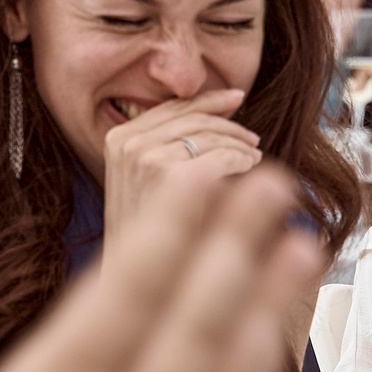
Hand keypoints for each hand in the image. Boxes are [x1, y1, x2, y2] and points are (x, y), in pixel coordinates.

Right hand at [102, 89, 261, 234]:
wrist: (130, 274)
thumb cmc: (143, 228)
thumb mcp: (142, 179)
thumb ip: (165, 145)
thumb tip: (215, 115)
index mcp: (118, 136)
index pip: (172, 107)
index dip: (208, 99)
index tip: (236, 97)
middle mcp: (129, 142)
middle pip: (194, 118)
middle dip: (229, 124)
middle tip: (252, 138)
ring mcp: (147, 157)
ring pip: (211, 135)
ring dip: (239, 143)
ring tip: (254, 155)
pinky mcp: (171, 176)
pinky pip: (221, 156)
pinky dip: (241, 159)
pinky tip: (250, 166)